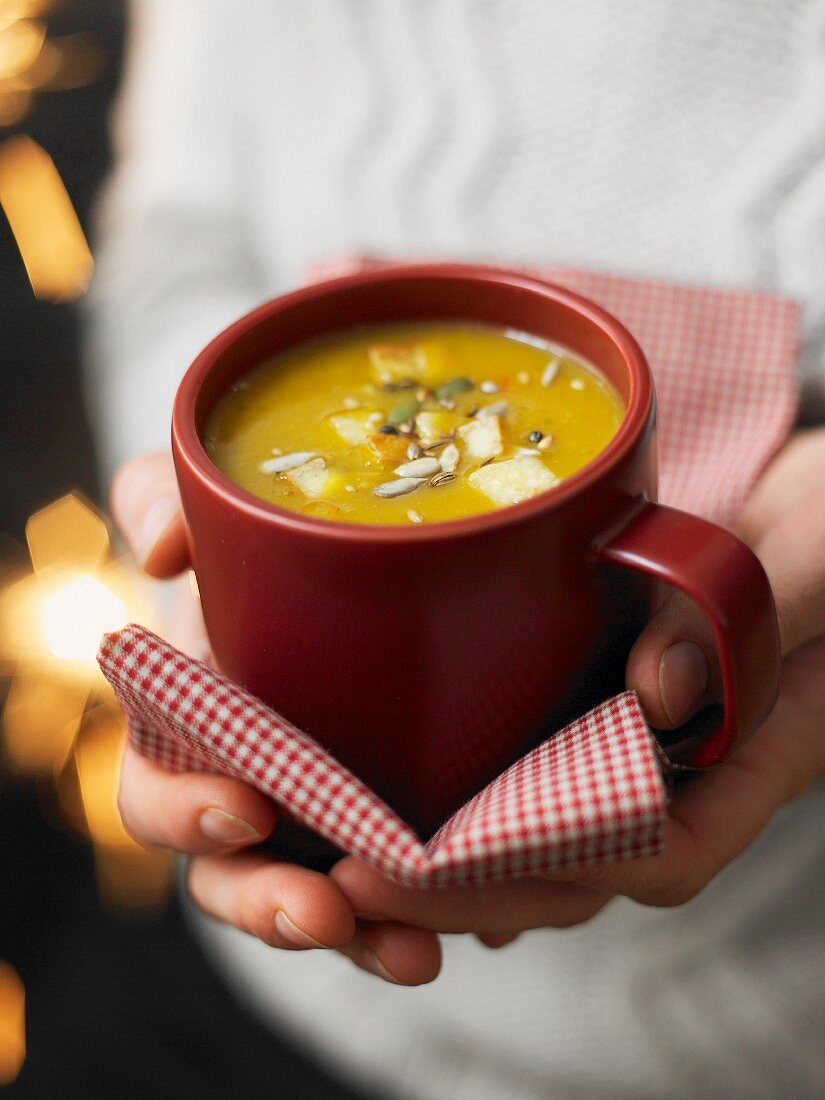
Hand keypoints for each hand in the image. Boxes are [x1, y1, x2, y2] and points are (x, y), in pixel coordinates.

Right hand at [111, 454, 441, 984]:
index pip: (157, 792)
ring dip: (358, 939)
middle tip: (322, 911)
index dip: (184, 811)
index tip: (241, 806)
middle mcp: (248, 791)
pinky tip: (471, 927)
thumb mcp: (217, 515)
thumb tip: (161, 548)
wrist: (379, 576)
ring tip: (411, 954)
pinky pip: (400, 902)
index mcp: (196, 727)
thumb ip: (166, 497)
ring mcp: (317, 825)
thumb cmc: (271, 554)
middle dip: (269, 906)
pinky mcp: (388, 840)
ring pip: (320, 908)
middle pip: (233, 879)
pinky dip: (424, 920)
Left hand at [329, 429, 824, 937]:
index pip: (659, 848)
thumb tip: (657, 693)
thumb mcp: (818, 555)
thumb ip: (751, 615)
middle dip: (468, 887)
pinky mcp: (613, 709)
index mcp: (758, 752)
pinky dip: (481, 805)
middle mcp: (696, 767)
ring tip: (353, 859)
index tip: (445, 867)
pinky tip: (411, 812)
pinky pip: (545, 777)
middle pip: (582, 866)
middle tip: (356, 878)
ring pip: (554, 834)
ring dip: (457, 860)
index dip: (551, 869)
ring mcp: (654, 747)